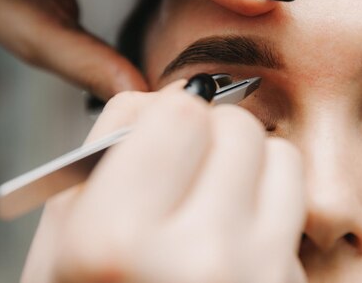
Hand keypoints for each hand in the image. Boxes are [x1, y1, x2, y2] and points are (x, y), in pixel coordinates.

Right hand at [21, 83, 306, 282]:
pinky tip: (240, 228)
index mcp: (115, 242)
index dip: (166, 115)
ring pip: (279, 153)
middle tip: (188, 164)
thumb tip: (162, 96)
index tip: (159, 134)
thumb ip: (105, 157)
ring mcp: (255, 277)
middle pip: (235, 125)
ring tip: (215, 195)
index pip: (177, 112)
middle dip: (210, 133)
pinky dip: (272, 199)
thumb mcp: (62, 244)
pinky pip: (298, 203)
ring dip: (248, 161)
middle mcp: (196, 257)